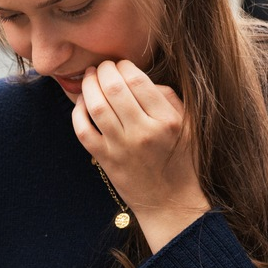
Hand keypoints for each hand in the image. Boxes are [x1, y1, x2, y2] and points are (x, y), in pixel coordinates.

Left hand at [71, 60, 209, 252]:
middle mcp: (143, 132)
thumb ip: (169, 98)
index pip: (138, 81)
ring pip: (96, 106)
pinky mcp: (105, 160)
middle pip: (114, 88)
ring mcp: (121, 147)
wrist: (170, 203)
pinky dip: (78, 112)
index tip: (121, 64)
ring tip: (89, 77)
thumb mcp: (189, 126)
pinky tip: (82, 103)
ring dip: (88, 86)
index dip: (124, 66)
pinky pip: (83, 130)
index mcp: (166, 121)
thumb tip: (139, 79)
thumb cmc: (181, 160)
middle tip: (102, 66)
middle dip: (103, 70)